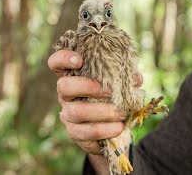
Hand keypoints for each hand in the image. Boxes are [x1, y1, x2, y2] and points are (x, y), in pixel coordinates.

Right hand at [48, 50, 142, 173]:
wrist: (112, 126)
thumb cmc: (113, 97)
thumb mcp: (119, 83)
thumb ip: (125, 77)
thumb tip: (135, 79)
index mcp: (73, 76)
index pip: (56, 63)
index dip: (62, 59)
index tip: (79, 60)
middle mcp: (65, 95)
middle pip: (63, 86)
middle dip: (88, 87)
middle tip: (111, 91)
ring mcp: (68, 115)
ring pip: (77, 112)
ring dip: (102, 112)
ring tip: (121, 113)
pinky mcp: (75, 133)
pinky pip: (86, 132)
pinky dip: (106, 129)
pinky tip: (120, 127)